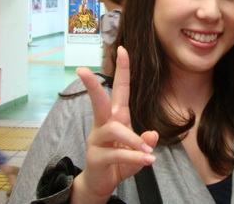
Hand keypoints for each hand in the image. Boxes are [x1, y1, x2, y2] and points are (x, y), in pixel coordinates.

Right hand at [71, 46, 157, 202]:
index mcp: (116, 116)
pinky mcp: (96, 157)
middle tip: (81, 69)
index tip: (122, 49)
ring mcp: (97, 140)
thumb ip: (145, 141)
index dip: (122, 69)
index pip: (119, 89)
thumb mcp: (138, 149)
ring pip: (115, 130)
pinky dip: (134, 157)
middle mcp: (104, 124)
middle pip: (98, 101)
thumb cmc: (120, 159)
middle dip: (91, 85)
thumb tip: (152, 134)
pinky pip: (117, 153)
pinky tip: (147, 161)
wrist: (101, 183)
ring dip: (133, 140)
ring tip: (147, 153)